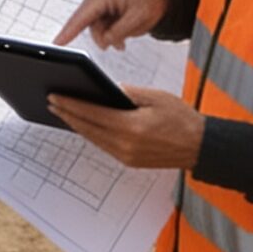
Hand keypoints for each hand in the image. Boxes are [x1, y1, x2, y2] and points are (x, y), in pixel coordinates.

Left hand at [48, 87, 205, 169]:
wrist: (201, 147)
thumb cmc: (182, 118)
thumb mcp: (156, 97)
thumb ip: (129, 93)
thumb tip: (107, 90)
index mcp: (132, 127)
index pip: (93, 114)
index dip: (71, 105)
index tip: (55, 96)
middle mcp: (126, 145)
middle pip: (88, 128)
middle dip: (68, 115)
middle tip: (51, 102)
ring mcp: (127, 156)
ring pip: (94, 139)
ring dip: (76, 125)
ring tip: (62, 112)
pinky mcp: (130, 161)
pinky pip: (104, 146)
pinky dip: (91, 134)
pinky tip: (83, 125)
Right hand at [53, 0, 169, 51]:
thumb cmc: (149, 2)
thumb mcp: (136, 19)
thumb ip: (118, 31)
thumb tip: (105, 41)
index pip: (80, 17)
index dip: (68, 32)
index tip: (57, 43)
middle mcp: (95, 0)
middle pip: (86, 27)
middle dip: (102, 38)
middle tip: (119, 42)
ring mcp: (97, 6)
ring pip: (94, 32)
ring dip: (108, 39)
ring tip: (123, 40)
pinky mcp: (101, 13)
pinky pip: (99, 30)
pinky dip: (110, 37)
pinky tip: (121, 40)